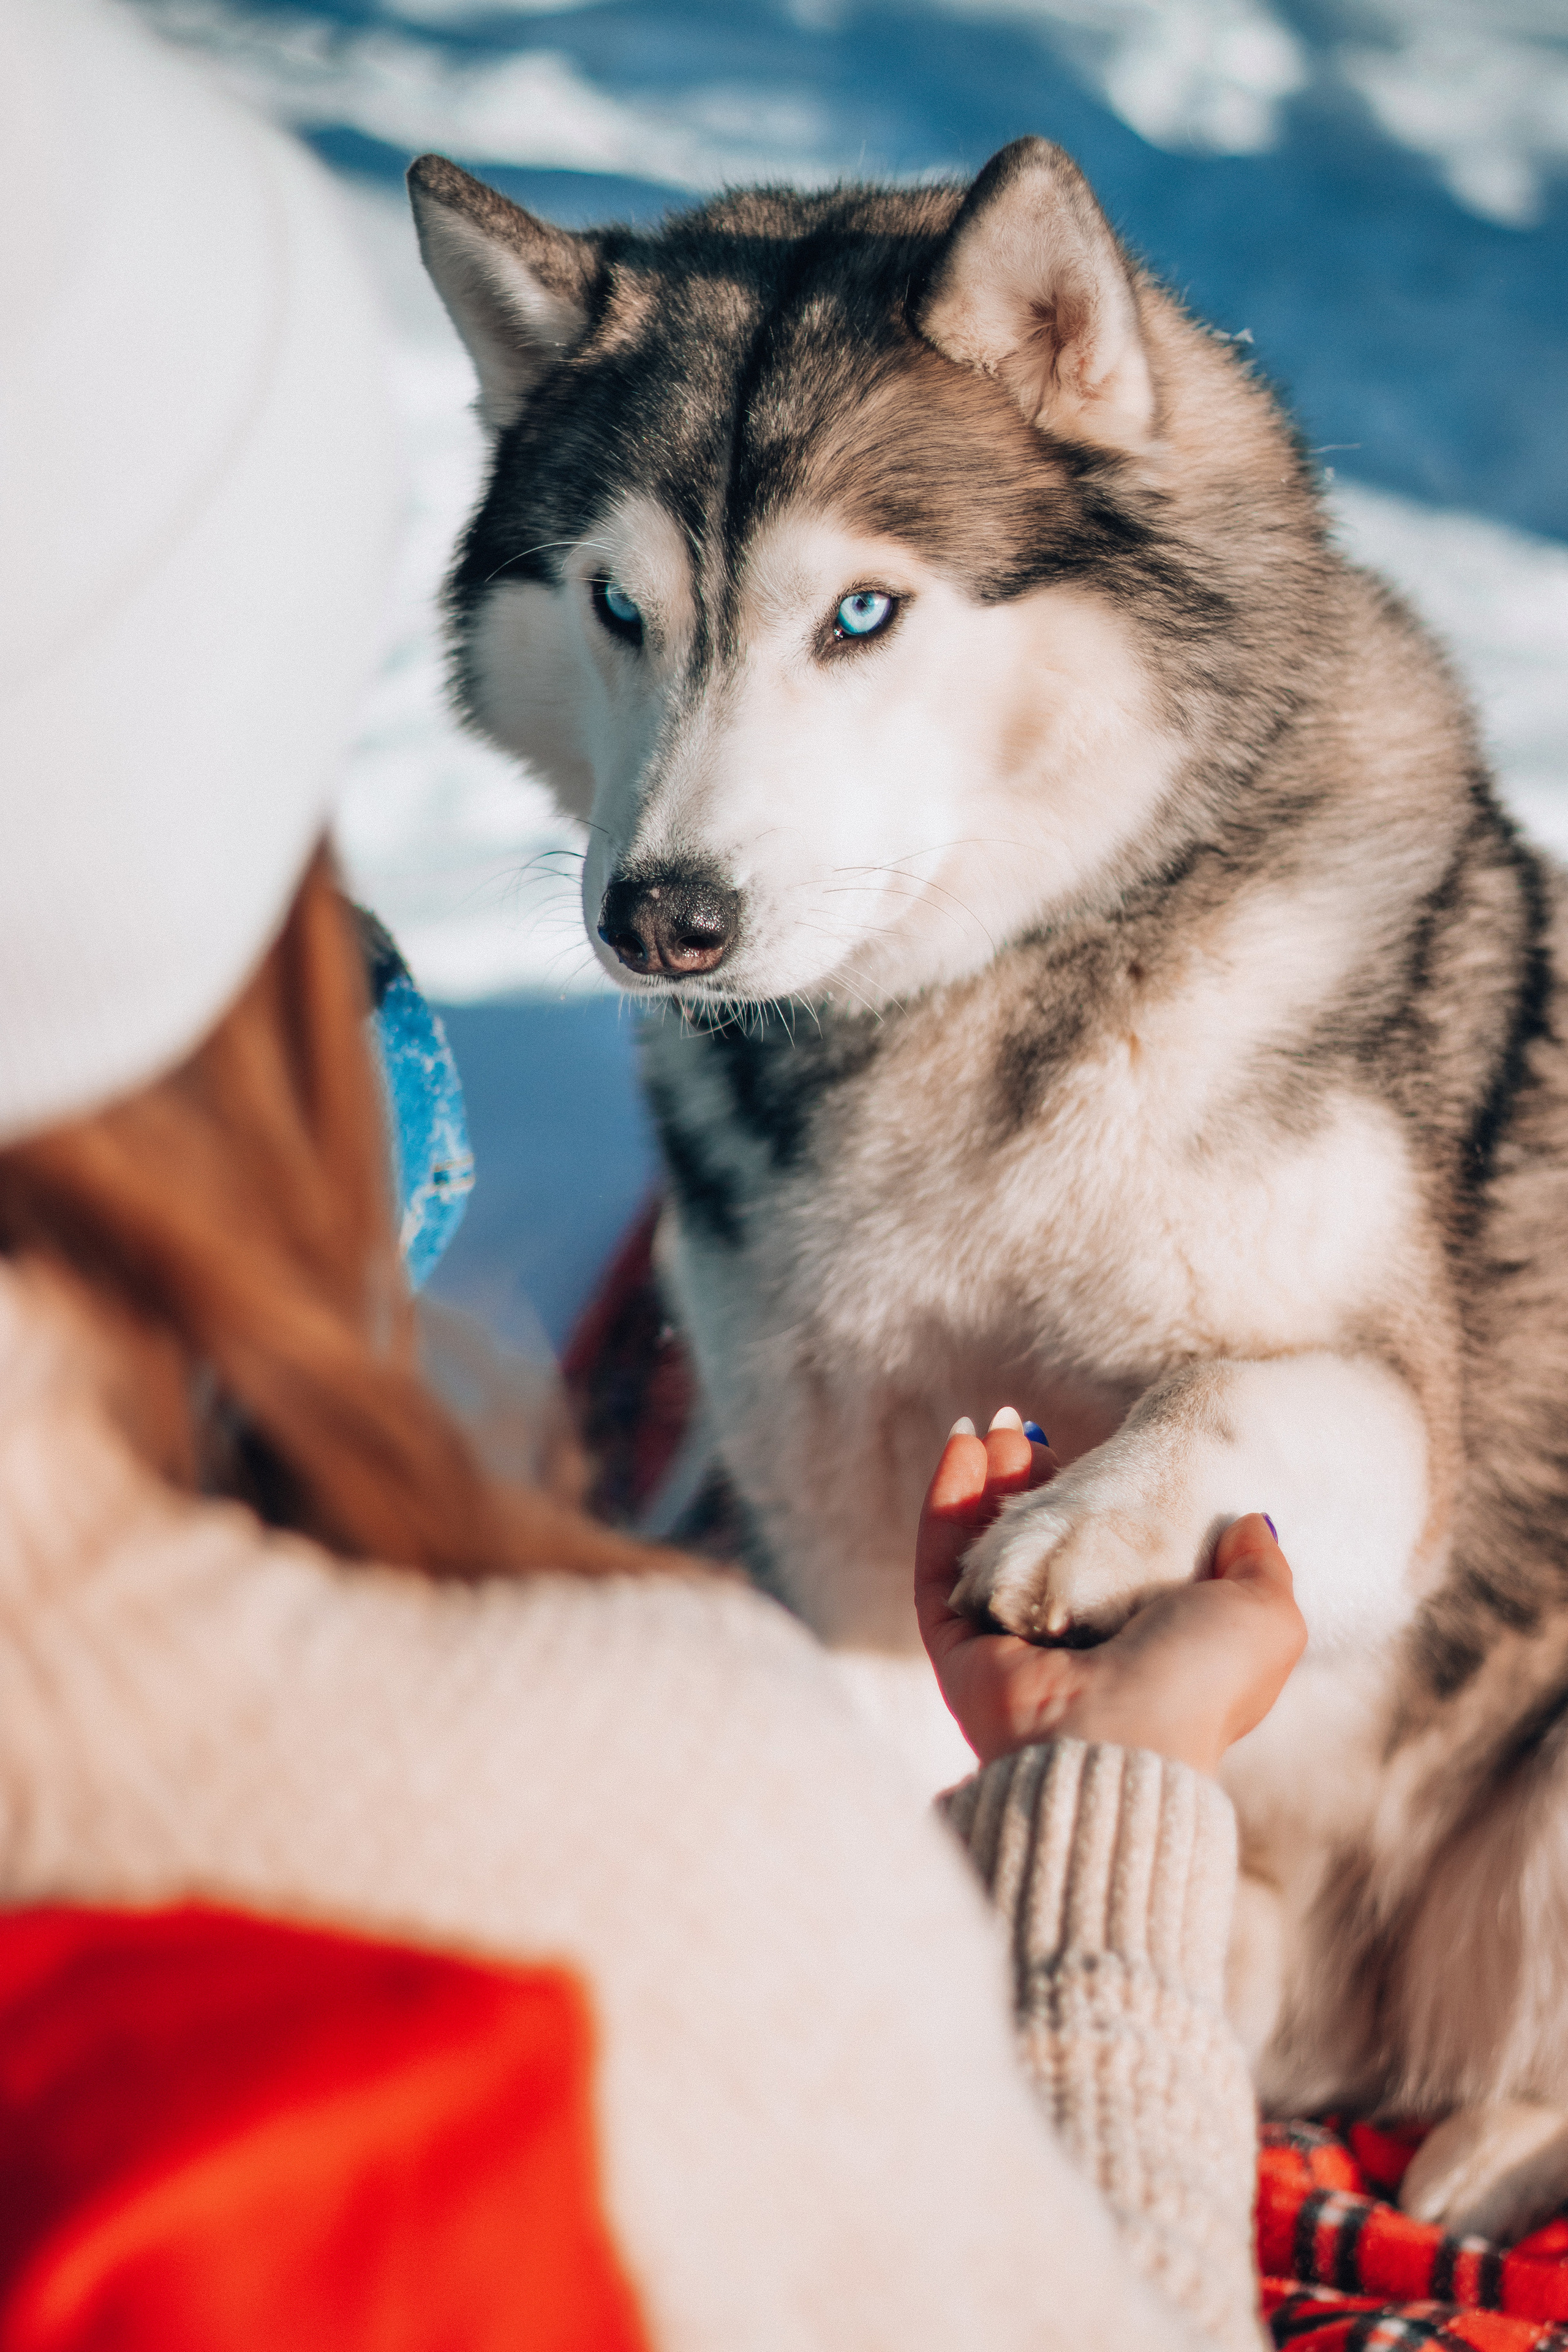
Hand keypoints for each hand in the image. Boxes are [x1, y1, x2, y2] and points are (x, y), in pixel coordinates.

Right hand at [915, 1417, 1305, 1772]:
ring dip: (989, 1482)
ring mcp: (1008, 1647)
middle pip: (1040, 1548)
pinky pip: (942, 1566)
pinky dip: (947, 1503)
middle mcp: (1070, 1646)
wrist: (1119, 1739)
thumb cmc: (1199, 1680)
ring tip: (996, 1425)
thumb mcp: (1266, 1616)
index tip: (1098, 1453)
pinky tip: (963, 1444)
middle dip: (1034, 1485)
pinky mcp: (959, 1649)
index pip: (1109, 1560)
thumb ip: (1262, 1566)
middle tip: (1031, 1431)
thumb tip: (1253, 1523)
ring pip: (987, 1550)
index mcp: (1140, 1643)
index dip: (1100, 1503)